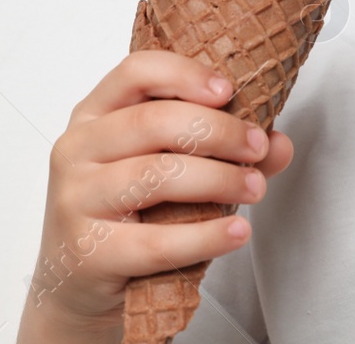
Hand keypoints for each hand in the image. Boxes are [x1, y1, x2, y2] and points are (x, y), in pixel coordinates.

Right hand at [23, 50, 295, 332]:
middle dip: (219, 132)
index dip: (185, 75)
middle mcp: (77, 149)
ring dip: (219, 179)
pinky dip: (206, 236)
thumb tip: (278, 144)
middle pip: (153, 122)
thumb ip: (223, 149)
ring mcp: (76, 200)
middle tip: (257, 147)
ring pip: (157, 176)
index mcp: (94, 114)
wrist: (78, 281)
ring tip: (256, 187)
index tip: (230, 92)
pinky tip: (236, 231)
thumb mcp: (166, 167)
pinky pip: (156, 242)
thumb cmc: (127, 211)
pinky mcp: (88, 252)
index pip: (136, 72)